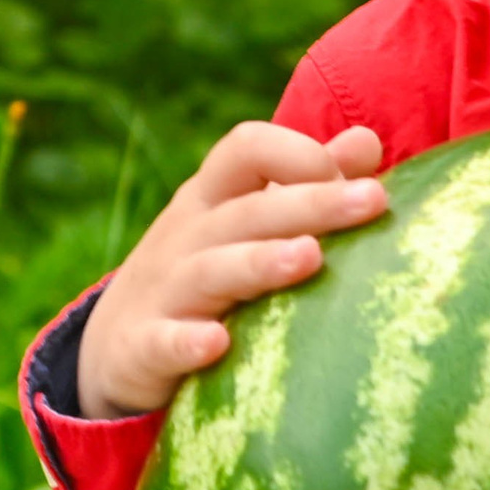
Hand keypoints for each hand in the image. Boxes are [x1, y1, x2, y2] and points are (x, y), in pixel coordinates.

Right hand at [78, 122, 387, 418]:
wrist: (116, 345)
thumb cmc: (207, 267)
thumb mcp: (245, 218)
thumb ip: (305, 181)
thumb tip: (367, 141)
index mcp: (213, 197)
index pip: (247, 149)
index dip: (300, 153)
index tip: (353, 178)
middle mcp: (187, 235)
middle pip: (248, 210)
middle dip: (311, 203)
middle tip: (373, 200)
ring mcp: (163, 290)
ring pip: (211, 270)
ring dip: (260, 262)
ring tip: (310, 257)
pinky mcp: (143, 347)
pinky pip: (162, 342)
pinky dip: (187, 342)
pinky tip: (218, 343)